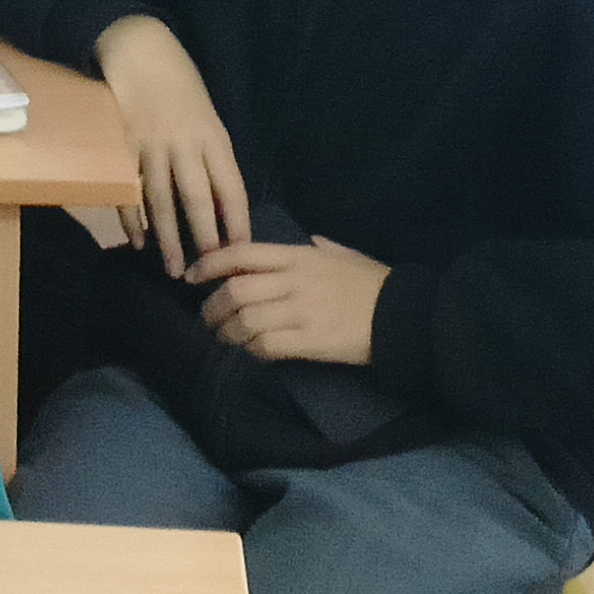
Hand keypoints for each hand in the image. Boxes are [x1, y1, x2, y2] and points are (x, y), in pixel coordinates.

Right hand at [94, 14, 248, 278]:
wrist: (142, 52)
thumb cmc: (183, 90)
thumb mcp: (208, 120)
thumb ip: (213, 159)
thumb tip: (222, 207)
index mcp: (213, 137)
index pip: (231, 187)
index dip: (237, 222)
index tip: (242, 253)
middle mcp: (184, 143)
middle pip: (195, 198)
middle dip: (203, 238)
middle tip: (207, 271)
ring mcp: (151, 144)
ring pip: (160, 199)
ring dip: (167, 237)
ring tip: (172, 269)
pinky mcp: (123, 145)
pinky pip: (128, 189)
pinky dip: (133, 218)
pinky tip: (139, 242)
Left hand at [189, 235, 392, 366]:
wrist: (402, 315)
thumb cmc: (373, 283)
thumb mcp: (344, 253)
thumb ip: (322, 247)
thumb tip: (311, 239)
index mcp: (298, 255)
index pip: (242, 254)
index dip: (210, 263)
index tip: (192, 276)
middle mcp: (294, 280)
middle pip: (236, 290)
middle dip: (213, 307)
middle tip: (206, 320)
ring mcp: (301, 311)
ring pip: (246, 320)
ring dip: (228, 333)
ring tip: (224, 341)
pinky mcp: (311, 340)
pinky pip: (267, 346)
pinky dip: (252, 351)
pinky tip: (251, 354)